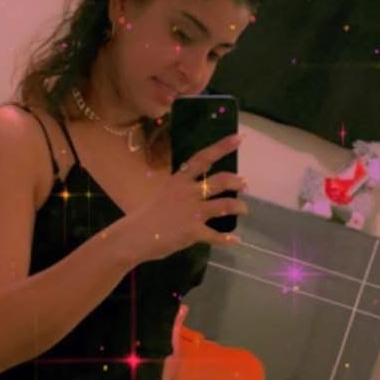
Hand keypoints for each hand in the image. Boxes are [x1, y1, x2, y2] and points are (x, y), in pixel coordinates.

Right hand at [120, 133, 247, 264]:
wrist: (135, 236)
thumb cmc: (146, 215)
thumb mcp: (164, 193)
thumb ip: (181, 190)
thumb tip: (197, 191)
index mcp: (179, 180)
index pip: (203, 158)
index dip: (222, 147)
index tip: (239, 139)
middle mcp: (188, 192)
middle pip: (220, 181)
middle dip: (236, 182)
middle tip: (244, 185)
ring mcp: (192, 212)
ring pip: (224, 205)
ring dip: (238, 207)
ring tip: (243, 209)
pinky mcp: (193, 231)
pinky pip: (216, 235)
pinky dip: (227, 239)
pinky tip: (235, 241)